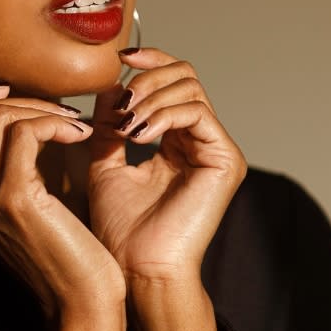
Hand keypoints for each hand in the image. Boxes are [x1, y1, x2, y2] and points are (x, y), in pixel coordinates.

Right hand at [0, 85, 125, 330]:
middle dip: (22, 102)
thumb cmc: (64, 253)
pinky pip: (26, 132)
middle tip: (61, 113)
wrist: (78, 302)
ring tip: (74, 126)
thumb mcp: (27, 204)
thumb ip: (12, 167)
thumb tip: (25, 115)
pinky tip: (80, 135)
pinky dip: (56, 123)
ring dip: (44, 110)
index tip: (12, 94)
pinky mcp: (13, 197)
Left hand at [82, 49, 246, 287]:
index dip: (151, 61)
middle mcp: (200, 141)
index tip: (122, 60)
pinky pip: (197, 113)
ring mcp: (216, 150)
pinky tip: (139, 135)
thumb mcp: (105, 163)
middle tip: (122, 106)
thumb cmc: (121, 230)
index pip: (172, 81)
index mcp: (175, 140)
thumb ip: (109, 123)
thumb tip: (113, 84)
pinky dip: (164, 114)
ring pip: (191, 89)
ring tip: (127, 127)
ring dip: (151, 98)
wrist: (138, 269)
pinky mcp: (225, 160)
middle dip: (148, 79)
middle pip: (185, 75)